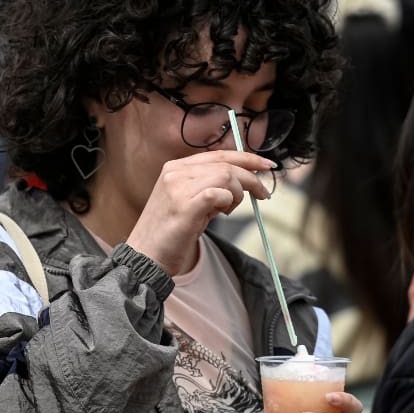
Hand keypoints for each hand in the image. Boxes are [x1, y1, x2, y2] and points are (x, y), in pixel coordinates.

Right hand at [127, 151, 273, 275]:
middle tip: (263, 194)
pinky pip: (218, 194)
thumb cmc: (168, 233)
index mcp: (174, 168)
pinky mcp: (184, 205)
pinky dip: (227, 203)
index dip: (246, 158)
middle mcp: (175, 173)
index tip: (266, 166)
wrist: (146, 258)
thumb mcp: (188, 201)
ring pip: (226, 177)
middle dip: (250, 179)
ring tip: (227, 210)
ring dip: (237, 195)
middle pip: (226, 164)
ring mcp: (178, 187)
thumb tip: (241, 179)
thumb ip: (208, 186)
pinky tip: (220, 213)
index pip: (218, 154)